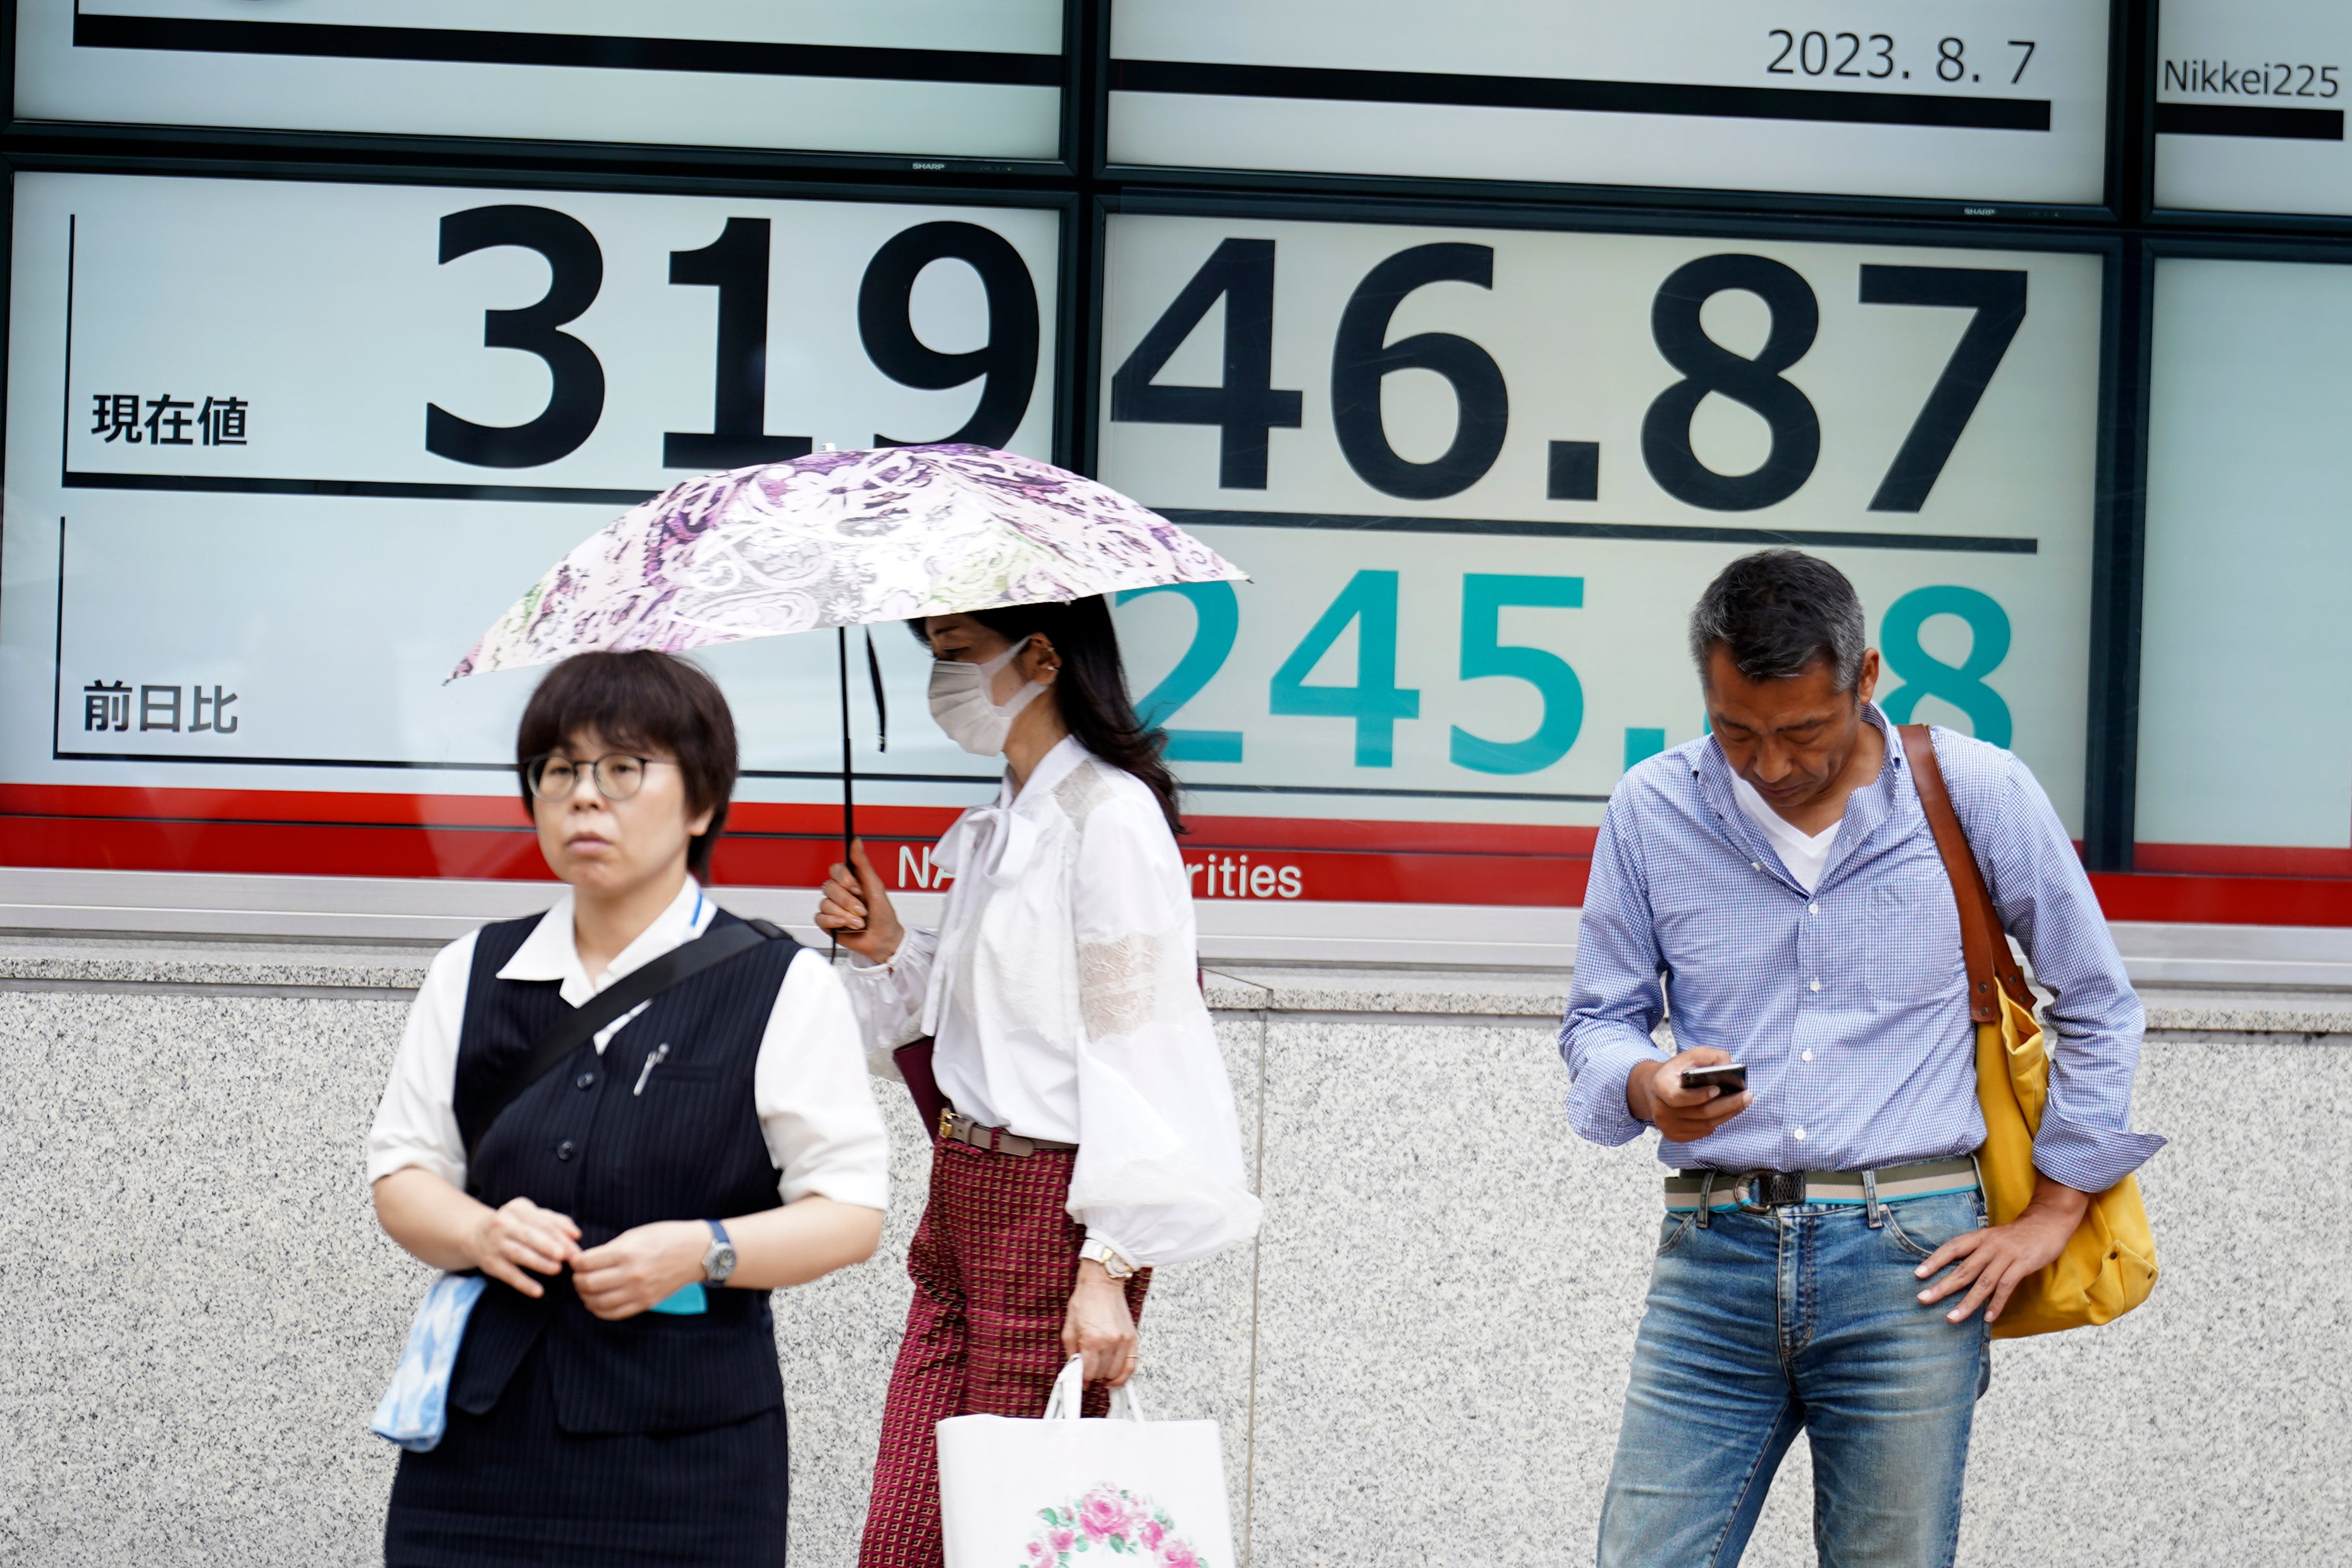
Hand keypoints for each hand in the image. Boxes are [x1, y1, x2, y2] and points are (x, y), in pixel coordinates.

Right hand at [467, 1196, 580, 1297]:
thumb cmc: (515, 1225)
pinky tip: (538, 1291)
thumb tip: (576, 1235)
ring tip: (556, 1269)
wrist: (475, 1235)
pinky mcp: (490, 1263)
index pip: (543, 1222)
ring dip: (538, 1262)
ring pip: (519, 1254)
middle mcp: (503, 1224)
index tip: (576, 1249)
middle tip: (567, 1257)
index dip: (561, 1236)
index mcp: (517, 1209)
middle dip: (549, 1246)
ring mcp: (494, 1244)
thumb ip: (555, 1222)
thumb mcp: (531, 1216)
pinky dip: (523, 1283)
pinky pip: (508, 1274)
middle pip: (529, 1235)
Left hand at [572, 1220, 708, 1320]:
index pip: (586, 1263)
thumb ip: (611, 1249)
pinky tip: (596, 1303)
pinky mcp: (645, 1303)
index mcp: (626, 1252)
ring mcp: (638, 1291)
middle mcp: (630, 1274)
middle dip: (577, 1280)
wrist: (696, 1252)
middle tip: (578, 1275)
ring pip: (598, 1302)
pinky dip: (599, 1310)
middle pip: (588, 1284)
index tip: (575, 1260)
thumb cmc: (666, 1237)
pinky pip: (614, 1314)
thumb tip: (587, 1260)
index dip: (575, 1262)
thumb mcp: (636, 1234)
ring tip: (586, 1289)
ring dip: (586, 1297)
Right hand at [815, 840, 903, 963]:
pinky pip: (820, 917)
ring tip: (859, 921)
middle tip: (862, 909)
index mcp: (851, 881)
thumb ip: (863, 864)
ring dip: (845, 914)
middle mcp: (840, 893)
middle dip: (848, 901)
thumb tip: (856, 842)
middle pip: (829, 887)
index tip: (858, 888)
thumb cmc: (883, 914)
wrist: (883, 939)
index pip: (835, 870)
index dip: (845, 880)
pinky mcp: (827, 922)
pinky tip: (845, 925)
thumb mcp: (875, 886)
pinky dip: (834, 922)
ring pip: (825, 903)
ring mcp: (833, 907)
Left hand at [1061, 1259, 1137, 1386]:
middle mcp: (1110, 1342)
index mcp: (1091, 1340)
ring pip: (1116, 1372)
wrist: (1102, 1283)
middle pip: (1102, 1374)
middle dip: (1093, 1375)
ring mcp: (1123, 1341)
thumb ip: (1071, 1353)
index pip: (1088, 1372)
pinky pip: (1132, 1365)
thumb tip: (1075, 1370)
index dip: (1082, 1378)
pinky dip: (1124, 1375)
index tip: (1080, 1379)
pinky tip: (1115, 1377)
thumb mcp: (1068, 1328)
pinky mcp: (1133, 1338)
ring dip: (1107, 1374)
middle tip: (1088, 1369)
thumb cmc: (1084, 1302)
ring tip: (1100, 1369)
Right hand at [1627, 1047, 1753, 1142]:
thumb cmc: (1677, 1071)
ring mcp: (1667, 1126)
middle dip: (1727, 1105)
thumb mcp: (1692, 1056)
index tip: (1719, 1089)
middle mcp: (1660, 1110)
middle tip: (1747, 1096)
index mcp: (1660, 1086)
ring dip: (1727, 1114)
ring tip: (1743, 1102)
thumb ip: (1712, 1056)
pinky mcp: (1674, 1136)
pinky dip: (1717, 1121)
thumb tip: (1730, 1066)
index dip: (1699, 1095)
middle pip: (1700, 1113)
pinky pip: (1703, 1132)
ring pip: (1705, 1125)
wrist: (1655, 1089)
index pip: (1678, 1097)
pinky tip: (1726, 1111)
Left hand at [1914, 1176, 2090, 1324]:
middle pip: (1963, 1269)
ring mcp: (2006, 1256)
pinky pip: (2006, 1287)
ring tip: (1952, 1317)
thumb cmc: (2016, 1235)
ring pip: (1983, 1282)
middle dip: (1942, 1286)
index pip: (1952, 1248)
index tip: (1917, 1274)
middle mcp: (1989, 1246)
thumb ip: (1977, 1252)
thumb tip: (1956, 1271)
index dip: (1934, 1260)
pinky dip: (1997, 1304)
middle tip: (1923, 1299)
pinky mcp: (2022, 1265)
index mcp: (1979, 1237)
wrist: (2047, 1223)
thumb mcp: (1992, 1237)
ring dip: (1967, 1302)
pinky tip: (1988, 1317)